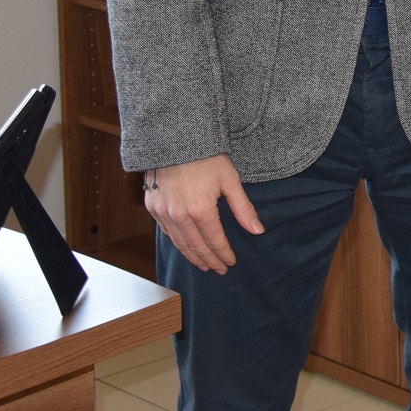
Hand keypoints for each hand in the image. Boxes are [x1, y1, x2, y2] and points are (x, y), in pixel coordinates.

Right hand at [143, 154, 262, 274]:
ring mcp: (163, 213)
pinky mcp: (152, 208)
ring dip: (193, 257)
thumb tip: (258, 230)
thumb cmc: (205, 157)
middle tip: (219, 270)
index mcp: (201, 210)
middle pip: (196, 247)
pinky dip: (178, 244)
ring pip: (179, 243)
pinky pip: (167, 233)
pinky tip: (186, 248)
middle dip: (210, 261)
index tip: (231, 262)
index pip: (215, 241)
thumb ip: (243, 208)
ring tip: (205, 265)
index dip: (224, 254)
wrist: (173, 140)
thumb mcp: (230, 180)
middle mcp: (179, 215)